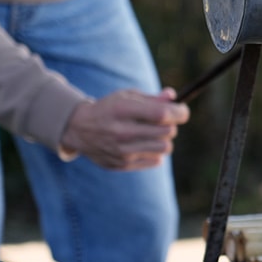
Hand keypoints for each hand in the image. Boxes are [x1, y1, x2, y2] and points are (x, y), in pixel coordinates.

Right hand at [59, 88, 189, 169]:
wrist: (79, 130)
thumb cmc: (110, 109)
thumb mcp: (126, 97)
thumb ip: (152, 98)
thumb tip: (173, 97)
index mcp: (122, 110)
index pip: (162, 114)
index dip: (179, 112)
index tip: (182, 111)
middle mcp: (121, 131)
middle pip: (167, 132)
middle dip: (171, 125)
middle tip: (163, 122)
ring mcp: (122, 151)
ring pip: (165, 147)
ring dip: (164, 140)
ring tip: (153, 134)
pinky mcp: (122, 164)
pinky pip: (156, 160)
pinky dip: (156, 152)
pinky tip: (144, 144)